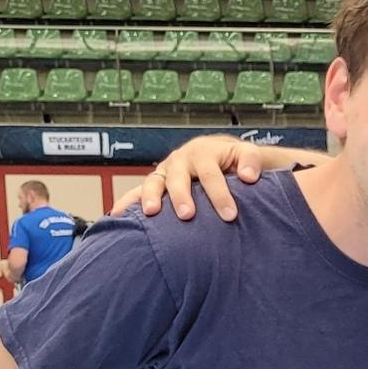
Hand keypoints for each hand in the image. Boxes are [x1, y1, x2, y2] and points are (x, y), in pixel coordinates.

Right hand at [112, 137, 266, 221]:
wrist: (220, 156)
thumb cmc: (234, 159)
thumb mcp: (247, 153)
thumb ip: (251, 161)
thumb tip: (248, 176)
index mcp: (203, 152)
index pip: (211, 174)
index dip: (220, 194)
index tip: (229, 214)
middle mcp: (181, 160)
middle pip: (178, 178)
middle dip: (181, 197)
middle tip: (187, 215)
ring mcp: (165, 172)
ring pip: (154, 183)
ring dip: (151, 198)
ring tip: (151, 213)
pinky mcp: (156, 183)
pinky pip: (137, 192)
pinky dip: (127, 202)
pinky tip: (116, 216)